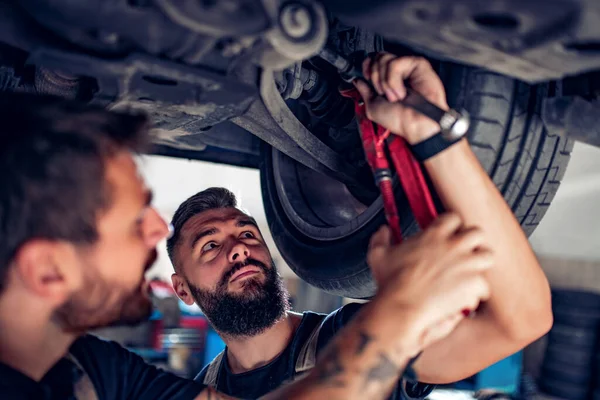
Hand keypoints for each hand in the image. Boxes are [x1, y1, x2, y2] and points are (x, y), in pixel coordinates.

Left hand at [353, 53, 447, 143]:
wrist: (415, 124)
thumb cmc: (399, 119)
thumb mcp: (373, 107)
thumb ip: (364, 91)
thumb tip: (357, 80)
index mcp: (388, 80)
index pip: (374, 60)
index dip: (367, 65)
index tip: (366, 76)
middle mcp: (398, 72)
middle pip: (378, 56)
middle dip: (374, 76)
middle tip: (382, 93)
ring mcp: (408, 67)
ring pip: (385, 59)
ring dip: (385, 82)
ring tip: (394, 96)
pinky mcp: (418, 65)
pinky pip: (396, 63)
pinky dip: (394, 80)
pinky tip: (401, 92)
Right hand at [367, 213, 491, 349]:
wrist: (402, 307)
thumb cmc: (391, 283)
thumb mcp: (378, 255)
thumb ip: (380, 238)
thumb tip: (383, 230)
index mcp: (433, 235)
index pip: (453, 218)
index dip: (451, 227)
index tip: (447, 235)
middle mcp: (453, 245)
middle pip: (477, 232)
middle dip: (472, 242)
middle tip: (464, 253)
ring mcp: (466, 264)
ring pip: (488, 255)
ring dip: (480, 264)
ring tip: (470, 274)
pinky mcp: (474, 283)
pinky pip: (484, 285)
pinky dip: (476, 293)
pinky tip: (464, 297)